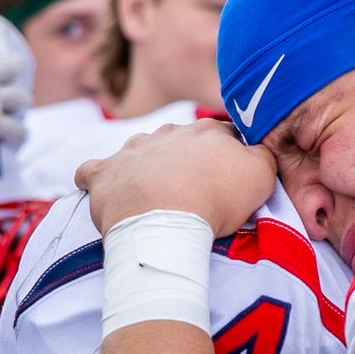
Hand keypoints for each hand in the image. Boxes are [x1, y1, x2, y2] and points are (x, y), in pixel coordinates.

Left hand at [76, 119, 275, 237]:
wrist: (165, 222)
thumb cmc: (215, 200)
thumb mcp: (260, 175)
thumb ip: (263, 156)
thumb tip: (257, 150)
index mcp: (206, 131)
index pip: (222, 135)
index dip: (227, 155)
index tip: (227, 178)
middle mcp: (167, 133)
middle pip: (180, 142)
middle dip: (185, 160)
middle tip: (192, 192)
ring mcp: (131, 150)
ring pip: (139, 151)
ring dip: (145, 168)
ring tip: (152, 196)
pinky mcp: (103, 173)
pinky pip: (91, 171)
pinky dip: (98, 180)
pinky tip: (103, 191)